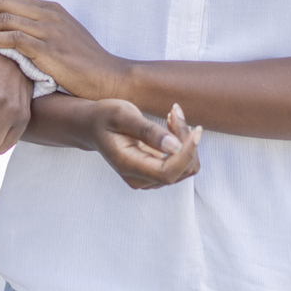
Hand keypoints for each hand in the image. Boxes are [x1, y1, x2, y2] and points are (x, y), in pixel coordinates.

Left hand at [0, 0, 128, 99]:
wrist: (112, 80)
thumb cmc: (87, 68)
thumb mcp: (63, 43)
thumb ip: (40, 36)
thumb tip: (15, 43)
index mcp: (51, 10)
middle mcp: (49, 14)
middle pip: (0, 2)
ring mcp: (49, 29)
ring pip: (2, 17)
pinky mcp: (49, 48)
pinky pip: (11, 37)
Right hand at [83, 98, 200, 189]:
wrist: (93, 126)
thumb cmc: (105, 117)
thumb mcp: (122, 115)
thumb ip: (148, 131)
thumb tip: (175, 147)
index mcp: (128, 166)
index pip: (167, 173)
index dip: (186, 154)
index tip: (196, 129)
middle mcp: (140, 178)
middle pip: (181, 169)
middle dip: (186, 140)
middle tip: (175, 111)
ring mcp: (149, 178)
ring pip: (186, 166)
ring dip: (186, 140)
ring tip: (173, 115)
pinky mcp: (157, 172)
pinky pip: (181, 162)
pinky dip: (183, 142)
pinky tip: (170, 124)